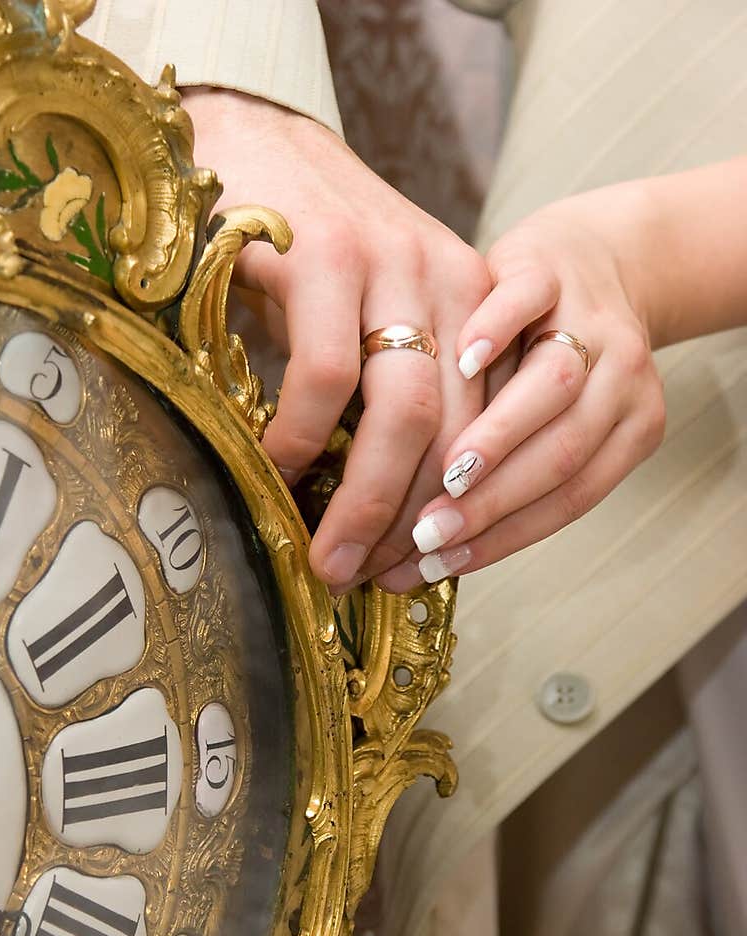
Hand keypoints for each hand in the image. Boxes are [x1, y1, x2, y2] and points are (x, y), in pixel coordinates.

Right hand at [183, 89, 490, 591]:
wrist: (246, 138)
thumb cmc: (304, 247)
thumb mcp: (371, 313)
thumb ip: (392, 386)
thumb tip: (386, 509)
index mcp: (472, 301)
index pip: (486, 425)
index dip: (457, 509)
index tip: (420, 569)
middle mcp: (445, 280)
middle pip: (457, 429)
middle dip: (416, 522)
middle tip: (370, 581)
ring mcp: (389, 264)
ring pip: (405, 412)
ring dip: (365, 501)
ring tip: (326, 557)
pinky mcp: (326, 254)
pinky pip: (328, 375)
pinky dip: (304, 438)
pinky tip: (276, 469)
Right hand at [409, 183, 666, 578]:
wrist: (592, 254)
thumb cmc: (551, 353)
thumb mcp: (546, 420)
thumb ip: (509, 471)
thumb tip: (436, 547)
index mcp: (627, 427)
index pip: (569, 499)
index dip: (501, 538)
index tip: (438, 562)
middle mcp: (620, 378)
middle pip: (563, 453)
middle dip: (490, 504)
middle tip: (426, 532)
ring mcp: (588, 319)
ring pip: (554, 388)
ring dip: (497, 436)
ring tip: (444, 471)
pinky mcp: (548, 266)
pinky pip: (528, 301)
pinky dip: (496, 332)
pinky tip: (457, 362)